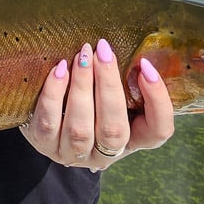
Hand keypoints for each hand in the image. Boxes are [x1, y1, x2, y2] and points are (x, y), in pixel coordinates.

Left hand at [19, 40, 173, 169]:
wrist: (47, 124)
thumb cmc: (89, 103)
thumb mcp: (112, 97)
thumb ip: (124, 82)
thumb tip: (122, 49)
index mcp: (132, 140)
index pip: (158, 131)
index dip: (157, 101)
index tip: (145, 65)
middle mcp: (105, 153)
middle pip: (114, 129)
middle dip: (108, 86)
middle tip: (103, 52)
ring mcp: (73, 154)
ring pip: (80, 128)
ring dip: (82, 87)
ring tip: (82, 56)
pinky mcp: (45, 146)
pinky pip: (49, 122)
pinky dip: (54, 94)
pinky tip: (60, 70)